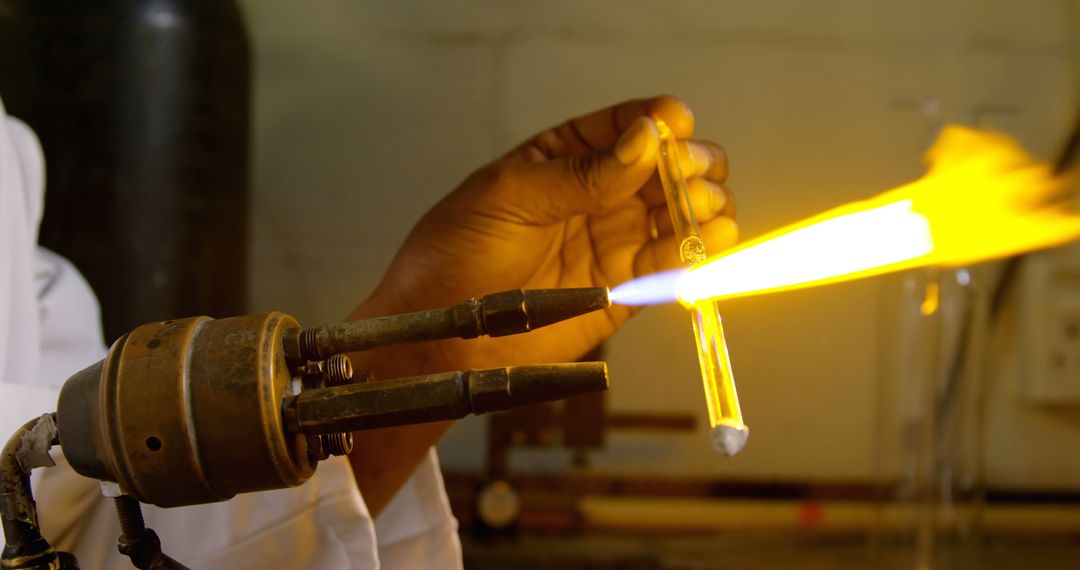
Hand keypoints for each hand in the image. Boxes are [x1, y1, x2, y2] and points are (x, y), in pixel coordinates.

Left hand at [347, 96, 736, 514]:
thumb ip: (580, 173)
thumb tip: (646, 141)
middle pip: (667, 168)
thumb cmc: (457, 254)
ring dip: (704, 206)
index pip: (625, 126)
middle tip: (690, 175)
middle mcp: (599, 195)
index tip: (677, 125)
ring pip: (683, 214)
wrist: (443, 335)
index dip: (659, 121)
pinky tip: (707, 244)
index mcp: (564, 157)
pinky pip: (676, 266)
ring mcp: (616, 241)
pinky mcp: (628, 291)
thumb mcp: (510, 197)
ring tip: (700, 211)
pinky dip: (701, 254)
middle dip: (690, 164)